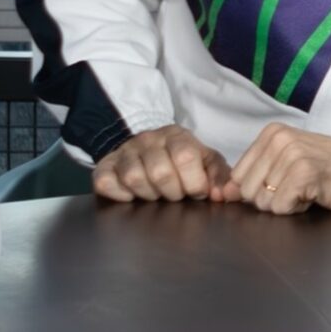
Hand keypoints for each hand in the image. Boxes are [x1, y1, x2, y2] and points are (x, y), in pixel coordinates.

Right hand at [93, 125, 239, 203]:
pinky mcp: (105, 166)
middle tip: (175, 194)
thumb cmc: (181, 158)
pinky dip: (121, 195)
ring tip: (156, 193)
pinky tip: (133, 195)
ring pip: (134, 178)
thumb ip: (221, 176)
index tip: (197, 191)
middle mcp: (148, 139)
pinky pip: (107, 183)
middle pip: (160, 172)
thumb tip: (226, 196)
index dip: (194, 182)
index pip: (185, 157)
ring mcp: (124, 152)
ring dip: (149, 195)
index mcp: (176, 136)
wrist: (146, 145)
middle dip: (172, 192)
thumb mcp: (206, 161)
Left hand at [231, 123, 330, 213]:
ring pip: (263, 202)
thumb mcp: (286, 164)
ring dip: (287, 204)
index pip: (238, 177)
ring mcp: (291, 154)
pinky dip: (297, 208)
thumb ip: (254, 176)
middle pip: (248, 192)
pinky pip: (280, 208)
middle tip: (299, 186)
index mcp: (271, 133)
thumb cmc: (328, 168)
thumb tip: (222, 194)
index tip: (286, 181)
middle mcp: (278, 139)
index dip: (260, 189)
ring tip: (308, 188)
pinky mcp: (304, 173)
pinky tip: (314, 193)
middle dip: (271, 199)